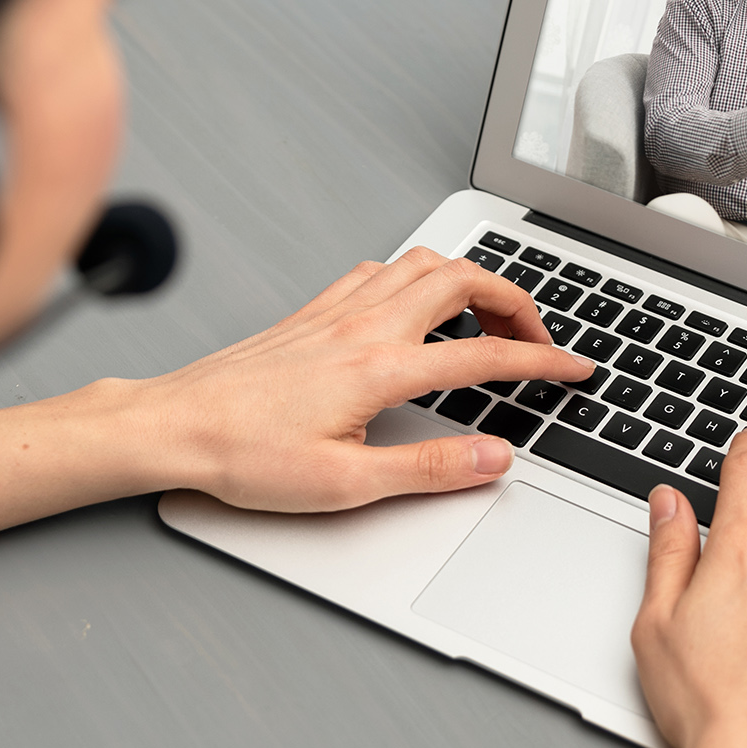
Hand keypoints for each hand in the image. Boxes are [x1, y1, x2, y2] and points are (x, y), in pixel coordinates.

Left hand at [123, 248, 592, 509]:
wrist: (172, 426)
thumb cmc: (243, 455)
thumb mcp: (346, 484)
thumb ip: (430, 470)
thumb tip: (495, 459)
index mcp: (380, 368)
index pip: (485, 353)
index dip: (542, 360)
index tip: (574, 368)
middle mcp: (363, 325)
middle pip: (464, 279)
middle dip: (517, 301)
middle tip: (538, 338)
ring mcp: (336, 310)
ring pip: (424, 263)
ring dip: (471, 279)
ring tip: (490, 316)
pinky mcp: (313, 311)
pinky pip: (381, 270)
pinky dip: (418, 276)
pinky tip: (416, 307)